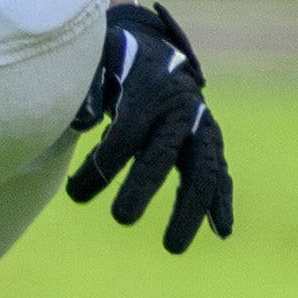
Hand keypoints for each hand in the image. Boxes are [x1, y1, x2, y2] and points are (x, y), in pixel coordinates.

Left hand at [69, 0, 231, 252]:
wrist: (155, 51)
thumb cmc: (116, 62)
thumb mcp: (97, 62)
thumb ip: (86, 87)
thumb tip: (81, 122)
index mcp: (148, 92)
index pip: (126, 133)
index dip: (102, 165)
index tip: (74, 190)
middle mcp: (180, 111)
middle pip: (163, 154)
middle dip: (142, 188)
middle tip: (121, 218)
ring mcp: (201, 128)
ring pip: (202, 172)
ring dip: (189, 210)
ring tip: (172, 247)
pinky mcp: (211, 143)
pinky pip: (221, 174)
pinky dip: (222, 202)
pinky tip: (222, 232)